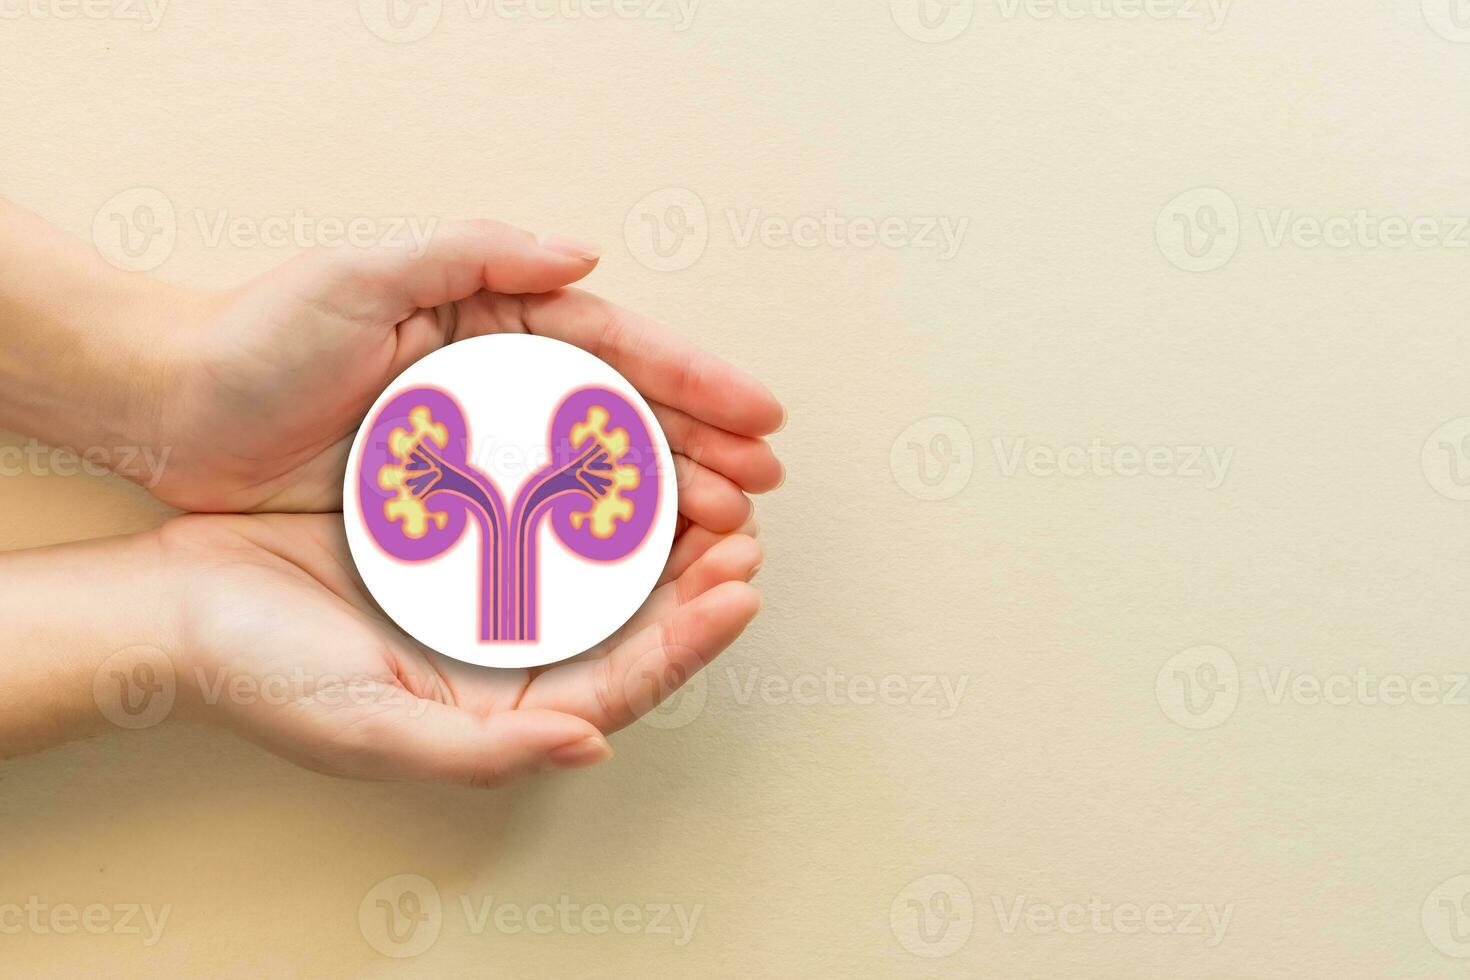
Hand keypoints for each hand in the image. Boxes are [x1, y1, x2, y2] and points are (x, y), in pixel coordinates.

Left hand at [140, 220, 783, 514]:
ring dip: (668, 503)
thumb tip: (581, 253)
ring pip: (599, 479)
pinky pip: (545, 528)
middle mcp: (501, 387)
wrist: (172, 410)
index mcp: (494, 325)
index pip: (618, 349)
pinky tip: (642, 568)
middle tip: (760, 490)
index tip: (759, 416)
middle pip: (627, 420)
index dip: (696, 380)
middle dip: (705, 451)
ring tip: (725, 531)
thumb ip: (470, 250)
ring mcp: (480, 451)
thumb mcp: (360, 272)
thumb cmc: (258, 336)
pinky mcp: (448, 509)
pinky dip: (600, 547)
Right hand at [157, 511, 762, 785]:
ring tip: (708, 485)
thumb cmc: (262, 678)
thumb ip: (484, 752)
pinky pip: (541, 510)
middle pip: (631, 619)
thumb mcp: (372, 730)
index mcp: (500, 709)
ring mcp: (485, 592)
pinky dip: (588, 487)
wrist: (179, 603)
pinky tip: (619, 453)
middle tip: (745, 523)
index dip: (692, 640)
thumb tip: (594, 744)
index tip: (742, 590)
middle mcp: (506, 655)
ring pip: (598, 562)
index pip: (626, 681)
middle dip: (698, 576)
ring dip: (657, 526)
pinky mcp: (458, 535)